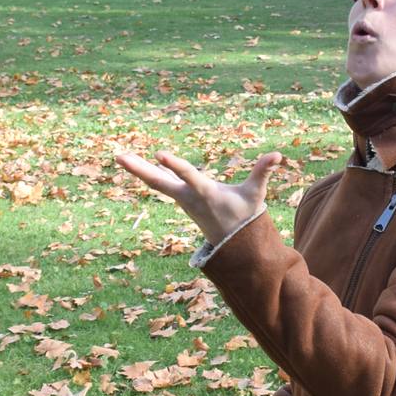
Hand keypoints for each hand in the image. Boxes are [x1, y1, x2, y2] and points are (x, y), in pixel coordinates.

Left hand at [116, 149, 285, 243]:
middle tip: (118, 156)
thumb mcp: (256, 195)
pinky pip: (159, 183)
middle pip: (158, 182)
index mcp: (205, 193)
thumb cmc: (244, 213)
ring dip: (137, 169)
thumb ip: (263, 172)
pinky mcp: (178, 197)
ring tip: (118, 155)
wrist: (232, 241)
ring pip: (155, 182)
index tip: (158, 155)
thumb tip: (278, 155)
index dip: (175, 166)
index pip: (188, 177)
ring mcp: (180, 198)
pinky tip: (132, 162)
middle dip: (139, 169)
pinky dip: (146, 172)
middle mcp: (187, 196)